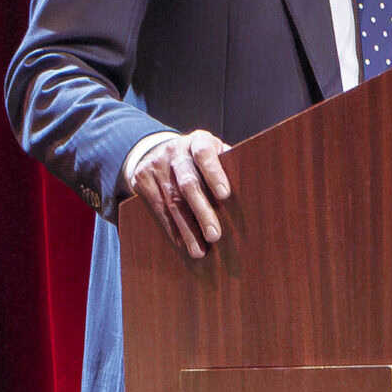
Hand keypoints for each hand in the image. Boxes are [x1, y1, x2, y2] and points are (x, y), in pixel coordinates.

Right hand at [128, 130, 232, 258]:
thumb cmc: (198, 159)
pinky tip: (183, 243)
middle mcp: (175, 151)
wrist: (155, 150)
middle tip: (215, 235)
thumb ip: (227, 165)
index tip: (225, 195)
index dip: (214, 174)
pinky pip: (158, 209)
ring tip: (199, 250)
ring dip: (187, 229)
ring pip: (172, 201)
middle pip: (188, 183)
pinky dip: (172, 229)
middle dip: (202, 212)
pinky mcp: (141, 180)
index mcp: (198, 140)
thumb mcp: (212, 152)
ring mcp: (156, 165)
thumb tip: (250, 192)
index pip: (204, 153)